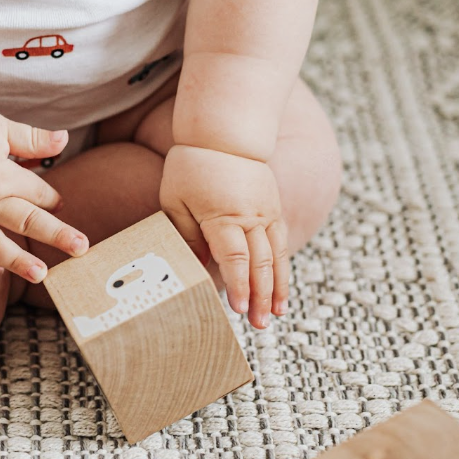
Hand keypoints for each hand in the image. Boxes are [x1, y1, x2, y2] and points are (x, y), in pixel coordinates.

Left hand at [160, 145, 288, 328]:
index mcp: (223, 216)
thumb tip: (196, 269)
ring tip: (276, 314)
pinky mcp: (273, 209)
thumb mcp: (176, 202)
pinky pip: (281, 243)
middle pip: (260, 263)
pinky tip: (280, 289)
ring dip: (276, 288)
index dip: (238, 285)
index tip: (238, 309)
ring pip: (277, 256)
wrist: (225, 133)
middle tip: (259, 325)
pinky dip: (282, 269)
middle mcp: (251, 216)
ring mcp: (266, 212)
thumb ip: (186, 236)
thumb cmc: (192, 167)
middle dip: (260, 297)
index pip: (234, 257)